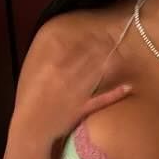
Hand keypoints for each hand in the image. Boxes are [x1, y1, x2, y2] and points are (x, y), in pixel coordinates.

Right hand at [13, 14, 132, 141]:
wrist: (31, 128)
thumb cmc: (33, 101)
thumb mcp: (35, 76)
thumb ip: (49, 60)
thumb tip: (60, 42)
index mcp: (53, 67)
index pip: (75, 47)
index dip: (90, 38)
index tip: (103, 29)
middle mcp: (65, 77)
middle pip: (89, 58)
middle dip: (103, 46)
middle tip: (121, 33)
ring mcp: (75, 93)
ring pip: (97, 74)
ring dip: (111, 64)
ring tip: (125, 52)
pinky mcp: (82, 108)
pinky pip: (101, 100)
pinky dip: (114, 94)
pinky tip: (128, 86)